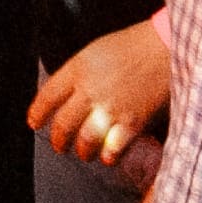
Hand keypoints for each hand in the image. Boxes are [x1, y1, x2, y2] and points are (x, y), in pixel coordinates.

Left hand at [29, 19, 172, 168]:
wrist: (167, 47)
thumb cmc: (134, 46)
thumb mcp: (95, 51)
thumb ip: (78, 74)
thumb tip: (66, 96)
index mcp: (78, 70)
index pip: (47, 97)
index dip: (38, 113)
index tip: (34, 123)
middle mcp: (91, 91)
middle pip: (63, 124)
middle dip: (58, 140)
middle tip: (59, 146)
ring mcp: (111, 108)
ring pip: (85, 141)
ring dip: (82, 151)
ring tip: (84, 153)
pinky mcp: (133, 122)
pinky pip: (113, 148)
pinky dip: (108, 156)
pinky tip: (107, 157)